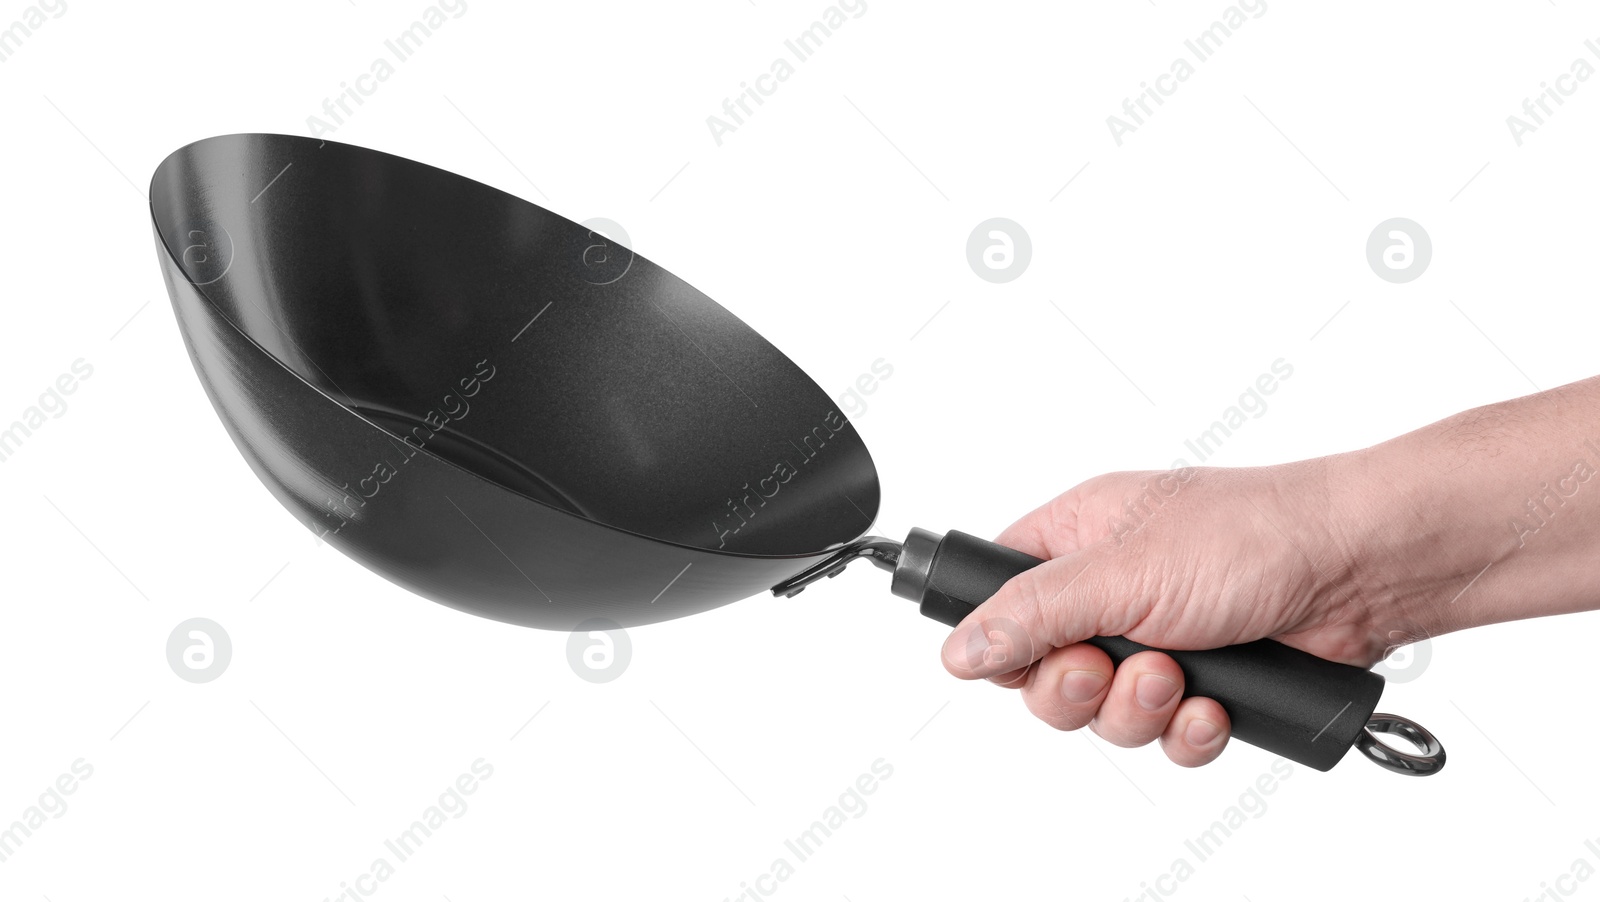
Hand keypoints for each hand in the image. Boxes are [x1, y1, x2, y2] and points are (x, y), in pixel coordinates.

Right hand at [939, 456, 1426, 766]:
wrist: (1361, 570)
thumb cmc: (1253, 535)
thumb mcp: (1121, 570)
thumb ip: (1033, 613)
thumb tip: (958, 648)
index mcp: (1078, 538)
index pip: (1001, 599)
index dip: (1000, 640)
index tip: (1022, 658)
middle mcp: (1112, 590)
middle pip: (1044, 673)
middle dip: (1076, 688)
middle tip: (1104, 669)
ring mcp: (1159, 640)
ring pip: (1104, 713)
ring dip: (1136, 711)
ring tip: (1178, 679)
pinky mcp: (1205, 684)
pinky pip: (1163, 736)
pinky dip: (1186, 732)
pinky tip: (1214, 706)